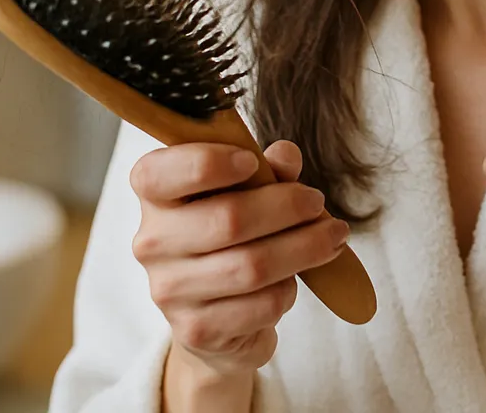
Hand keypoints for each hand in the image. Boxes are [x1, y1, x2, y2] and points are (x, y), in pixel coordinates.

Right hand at [129, 139, 350, 382]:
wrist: (217, 317)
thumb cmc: (230, 237)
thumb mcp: (247, 193)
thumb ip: (266, 169)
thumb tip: (286, 156)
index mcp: (154, 197)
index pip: (157, 174)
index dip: (205, 163)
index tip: (250, 161)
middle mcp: (152, 243)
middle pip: (227, 219)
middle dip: (286, 207)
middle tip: (317, 201)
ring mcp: (170, 290)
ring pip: (252, 266)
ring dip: (304, 248)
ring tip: (333, 235)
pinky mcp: (196, 329)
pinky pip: (261, 304)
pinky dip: (289, 289)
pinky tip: (295, 279)